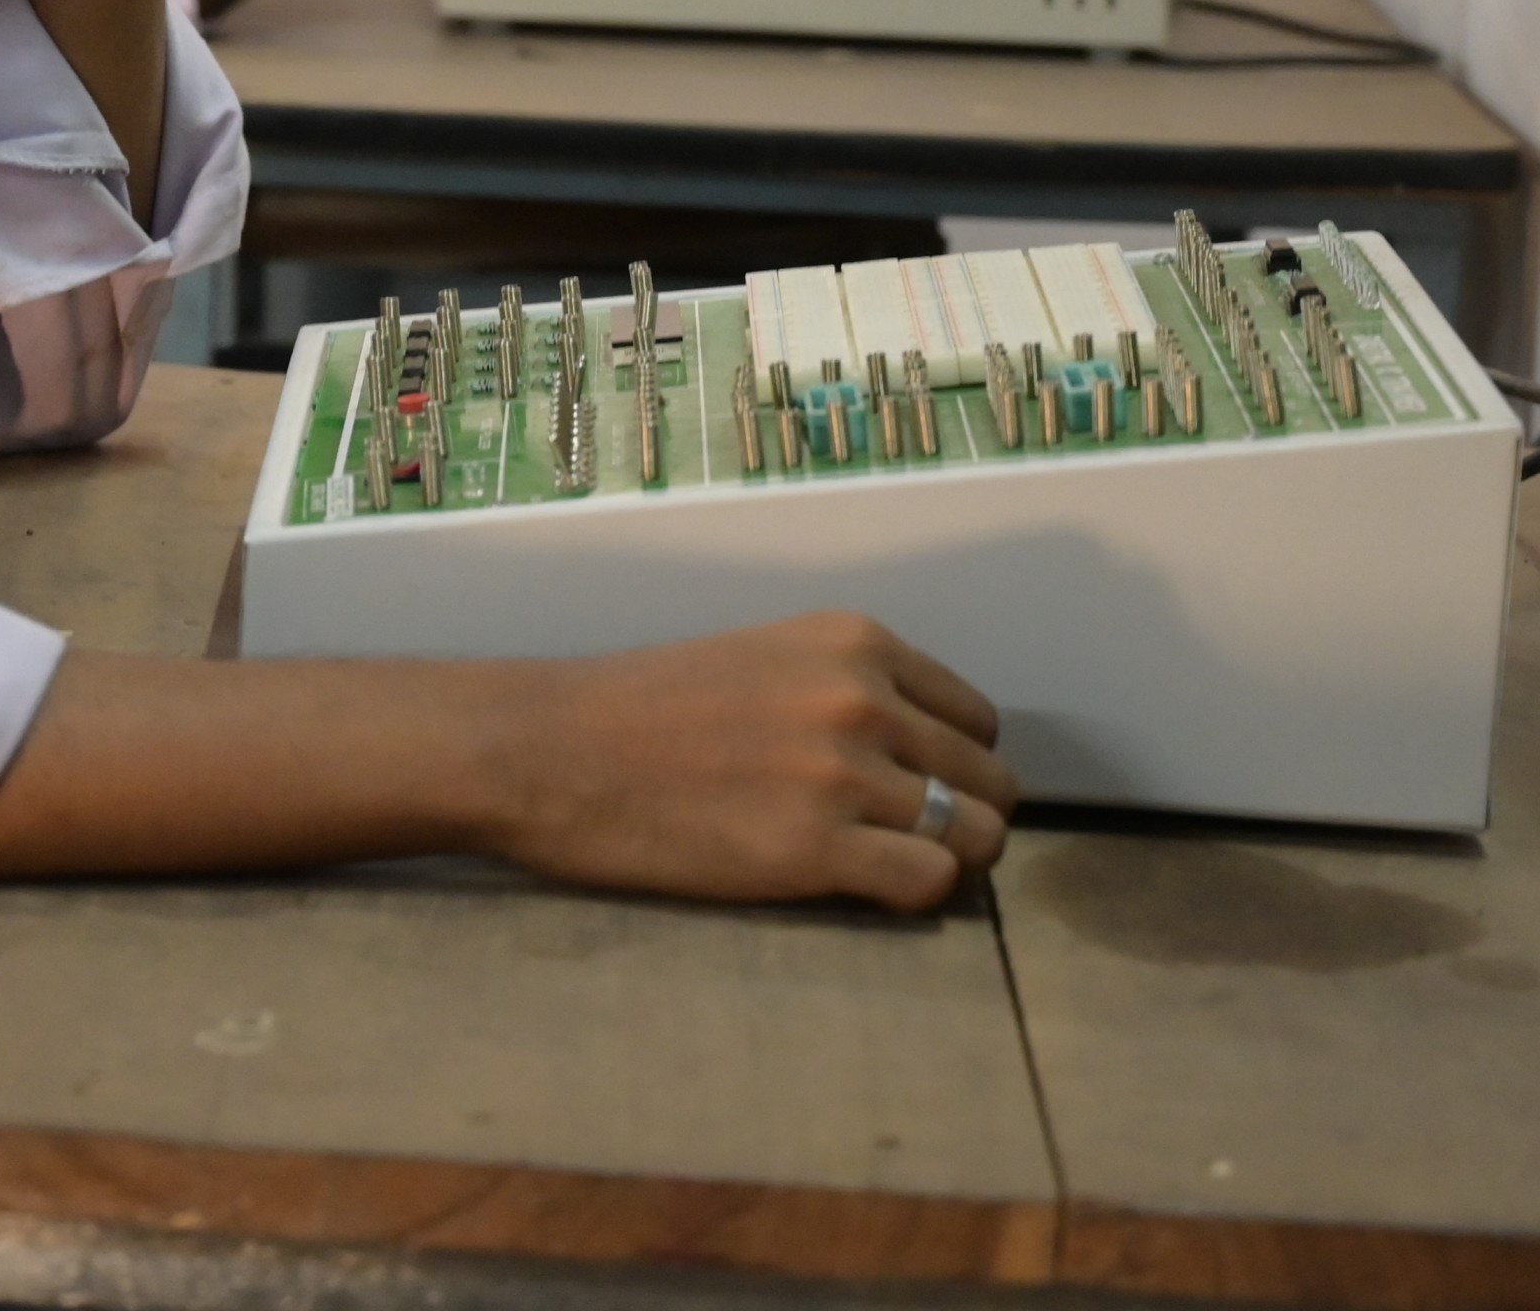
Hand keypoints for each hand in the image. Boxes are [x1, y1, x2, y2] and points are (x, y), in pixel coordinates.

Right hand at [481, 613, 1017, 910]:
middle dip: (967, 820)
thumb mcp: (763, 659)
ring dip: (949, 864)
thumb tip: (917, 757)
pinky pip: (930, 883)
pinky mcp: (812, 848)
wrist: (549, 748)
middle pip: (990, 781)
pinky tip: (863, 889)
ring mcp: (841, 774)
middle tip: (909, 845)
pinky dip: (914, 896)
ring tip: (889, 872)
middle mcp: (862, 698)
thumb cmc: (640, 708)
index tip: (918, 793)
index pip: (976, 719)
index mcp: (854, 643)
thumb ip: (845, 692)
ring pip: (979, 837)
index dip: (957, 765)